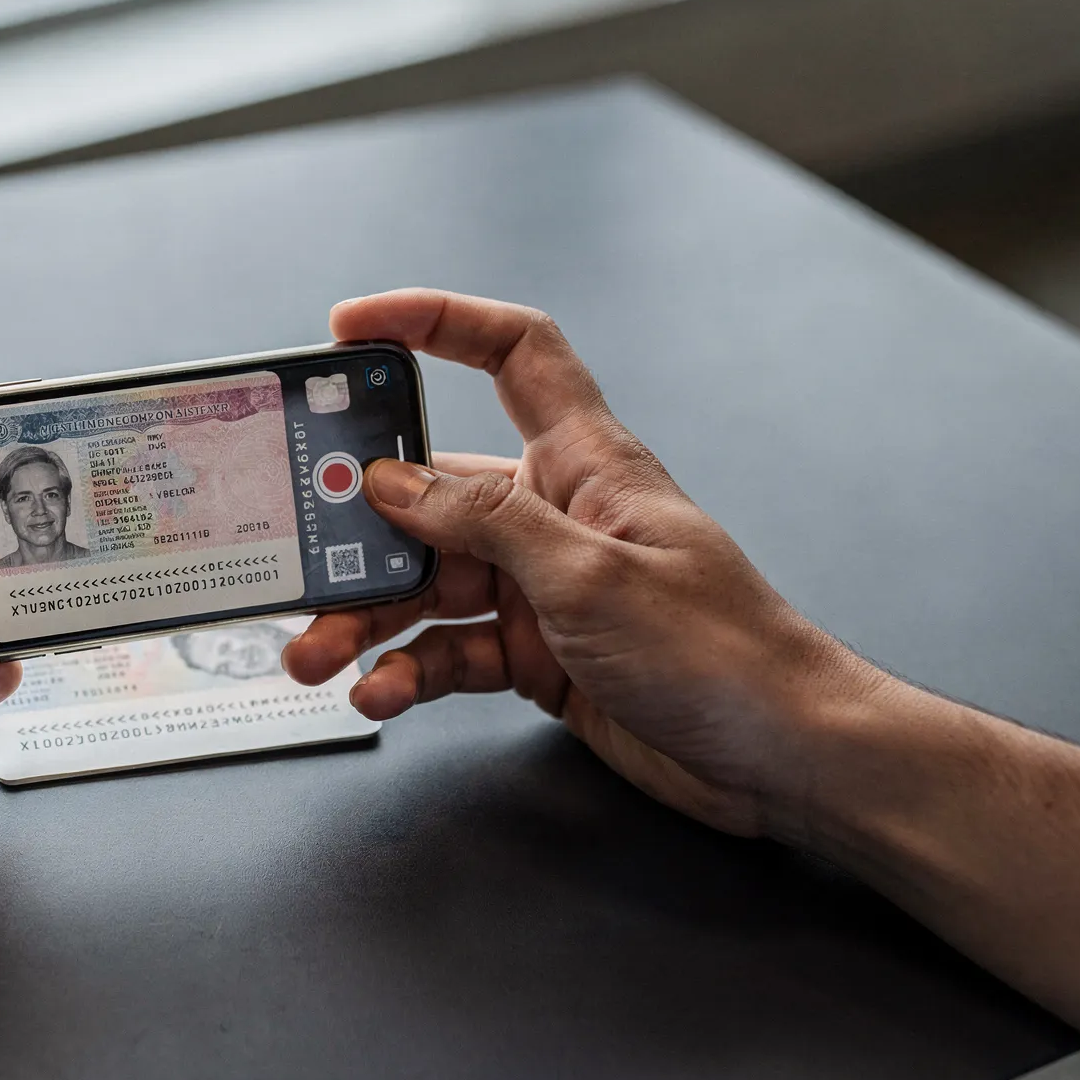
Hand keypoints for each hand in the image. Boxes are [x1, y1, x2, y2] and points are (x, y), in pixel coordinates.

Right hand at [283, 290, 879, 838]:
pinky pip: (449, 651)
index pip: (512, 353)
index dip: (435, 322)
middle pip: (433, 493)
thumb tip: (393, 480)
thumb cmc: (720, 651)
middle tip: (299, 557)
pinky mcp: (538, 654)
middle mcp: (555, 515)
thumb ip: (486, 522)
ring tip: (314, 655)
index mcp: (584, 462)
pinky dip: (408, 671)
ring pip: (427, 584)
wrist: (780, 757)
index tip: (352, 328)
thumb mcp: (589, 575)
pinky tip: (380, 693)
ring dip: (365, 618)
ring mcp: (543, 587)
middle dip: (359, 528)